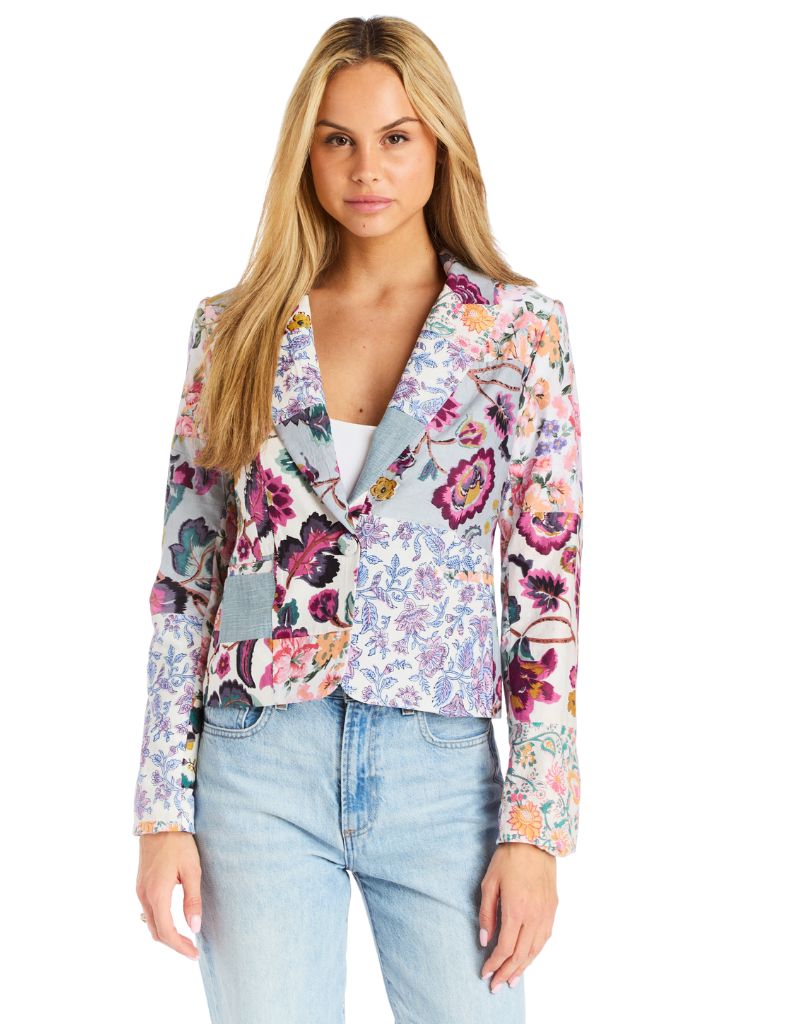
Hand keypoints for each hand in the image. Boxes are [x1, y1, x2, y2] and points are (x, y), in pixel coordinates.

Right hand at [136, 832, 202, 960]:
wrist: (159, 821)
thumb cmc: (179, 844)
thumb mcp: (192, 870)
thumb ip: (192, 900)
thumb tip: (195, 927)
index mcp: (157, 894)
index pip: (166, 931)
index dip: (180, 946)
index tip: (194, 954)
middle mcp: (144, 895)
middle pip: (156, 932)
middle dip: (173, 944)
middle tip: (192, 949)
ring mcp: (140, 890)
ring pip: (150, 923)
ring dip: (166, 934)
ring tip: (184, 939)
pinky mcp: (141, 885)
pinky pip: (148, 912)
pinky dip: (160, 922)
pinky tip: (173, 921)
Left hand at [478, 841, 557, 990]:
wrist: (534, 841)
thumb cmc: (508, 860)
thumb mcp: (489, 884)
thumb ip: (487, 914)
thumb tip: (485, 940)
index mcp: (516, 910)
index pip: (505, 948)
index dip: (495, 964)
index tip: (485, 973)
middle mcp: (534, 916)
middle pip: (521, 954)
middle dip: (508, 972)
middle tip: (497, 985)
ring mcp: (546, 913)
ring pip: (535, 950)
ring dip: (523, 967)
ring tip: (512, 979)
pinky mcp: (553, 908)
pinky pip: (544, 938)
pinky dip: (535, 952)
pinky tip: (527, 958)